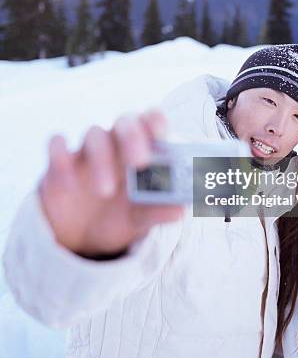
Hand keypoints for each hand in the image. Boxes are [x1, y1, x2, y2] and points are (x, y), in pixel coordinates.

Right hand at [39, 110, 183, 257]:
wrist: (82, 238)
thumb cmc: (122, 214)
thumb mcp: (141, 218)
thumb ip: (159, 211)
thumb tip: (181, 211)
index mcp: (144, 149)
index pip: (151, 119)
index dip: (156, 120)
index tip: (161, 134)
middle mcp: (117, 143)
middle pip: (125, 122)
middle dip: (133, 137)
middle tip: (140, 162)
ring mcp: (88, 151)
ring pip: (94, 135)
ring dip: (101, 159)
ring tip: (106, 191)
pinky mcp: (59, 162)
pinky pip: (57, 145)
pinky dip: (61, 158)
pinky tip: (70, 184)